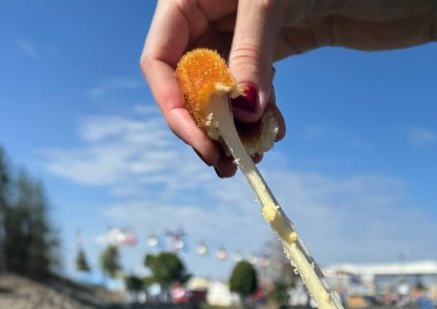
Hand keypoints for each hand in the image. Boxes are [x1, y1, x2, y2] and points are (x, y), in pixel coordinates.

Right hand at [138, 0, 436, 175]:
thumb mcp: (274, 2)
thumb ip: (251, 53)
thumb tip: (240, 112)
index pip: (160, 58)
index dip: (173, 103)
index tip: (201, 140)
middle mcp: (211, 12)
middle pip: (189, 82)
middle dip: (205, 124)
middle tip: (225, 164)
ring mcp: (243, 31)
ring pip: (223, 92)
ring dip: (234, 129)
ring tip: (252, 158)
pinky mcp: (276, 45)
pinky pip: (254, 90)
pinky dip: (262, 116)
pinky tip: (276, 132)